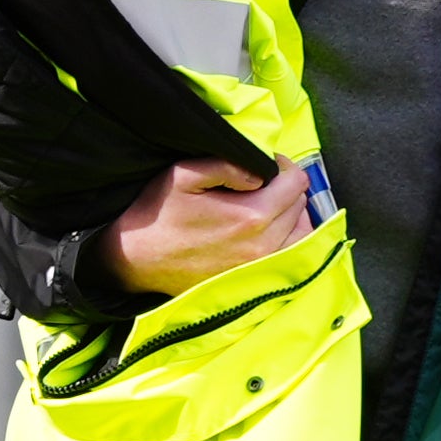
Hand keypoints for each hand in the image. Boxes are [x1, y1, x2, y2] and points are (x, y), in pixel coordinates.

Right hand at [106, 161, 308, 295]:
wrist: (137, 261)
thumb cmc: (157, 215)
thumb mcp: (183, 175)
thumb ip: (226, 165)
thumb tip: (260, 171)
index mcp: (251, 215)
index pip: (296, 183)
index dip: (284, 166)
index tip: (267, 163)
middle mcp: (265, 244)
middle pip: (300, 204)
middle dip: (286, 187)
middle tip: (262, 181)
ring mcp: (263, 264)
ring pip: (303, 230)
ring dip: (292, 212)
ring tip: (267, 202)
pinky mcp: (257, 277)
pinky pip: (292, 252)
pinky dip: (290, 235)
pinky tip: (269, 226)